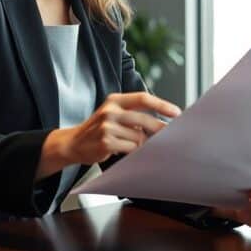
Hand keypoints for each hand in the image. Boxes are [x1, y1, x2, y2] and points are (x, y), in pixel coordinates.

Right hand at [39, 92, 180, 179]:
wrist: (73, 143)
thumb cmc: (98, 129)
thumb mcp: (112, 113)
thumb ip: (132, 114)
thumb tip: (161, 122)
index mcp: (114, 100)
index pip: (143, 98)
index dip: (162, 105)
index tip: (177, 112)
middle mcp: (110, 111)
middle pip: (144, 119)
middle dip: (160, 128)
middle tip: (170, 135)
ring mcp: (107, 127)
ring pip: (139, 137)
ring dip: (144, 144)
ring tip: (141, 146)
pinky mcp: (106, 142)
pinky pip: (130, 148)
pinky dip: (134, 151)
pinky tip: (130, 151)